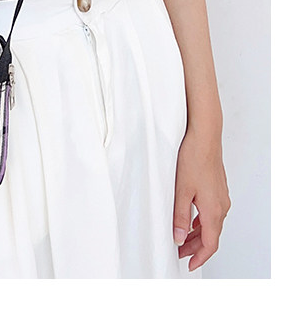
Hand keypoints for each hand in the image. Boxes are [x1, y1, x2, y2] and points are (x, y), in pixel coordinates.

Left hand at [173, 126, 230, 270]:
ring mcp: (221, 197)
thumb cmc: (193, 159)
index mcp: (213, 210)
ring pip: (211, 224)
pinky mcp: (218, 189)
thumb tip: (179, 238)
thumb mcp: (181, 190)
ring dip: (198, 234)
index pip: (210, 244)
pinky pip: (212, 213)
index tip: (188, 264)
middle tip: (179, 253)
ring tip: (181, 238)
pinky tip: (190, 220)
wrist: (205, 137)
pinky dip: (201, 222)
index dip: (199, 257)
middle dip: (195, 247)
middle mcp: (221, 206)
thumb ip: (180, 216)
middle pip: (211, 236)